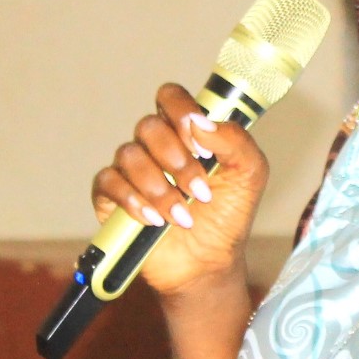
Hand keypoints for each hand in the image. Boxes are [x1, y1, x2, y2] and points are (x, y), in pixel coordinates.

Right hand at [91, 83, 269, 296]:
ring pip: (130, 155)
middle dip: (177, 161)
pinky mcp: (110, 194)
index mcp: (187, 132)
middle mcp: (156, 145)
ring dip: (160, 188)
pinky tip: (155, 221)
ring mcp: (131, 168)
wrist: (207, 262)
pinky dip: (134, 201)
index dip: (182, 113)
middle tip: (200, 190)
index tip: (202, 147)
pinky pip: (109, 181)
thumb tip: (200, 122)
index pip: (171, 97)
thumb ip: (235, 141)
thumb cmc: (228, 215)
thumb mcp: (249, 175)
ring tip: (183, 216)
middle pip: (149, 126)